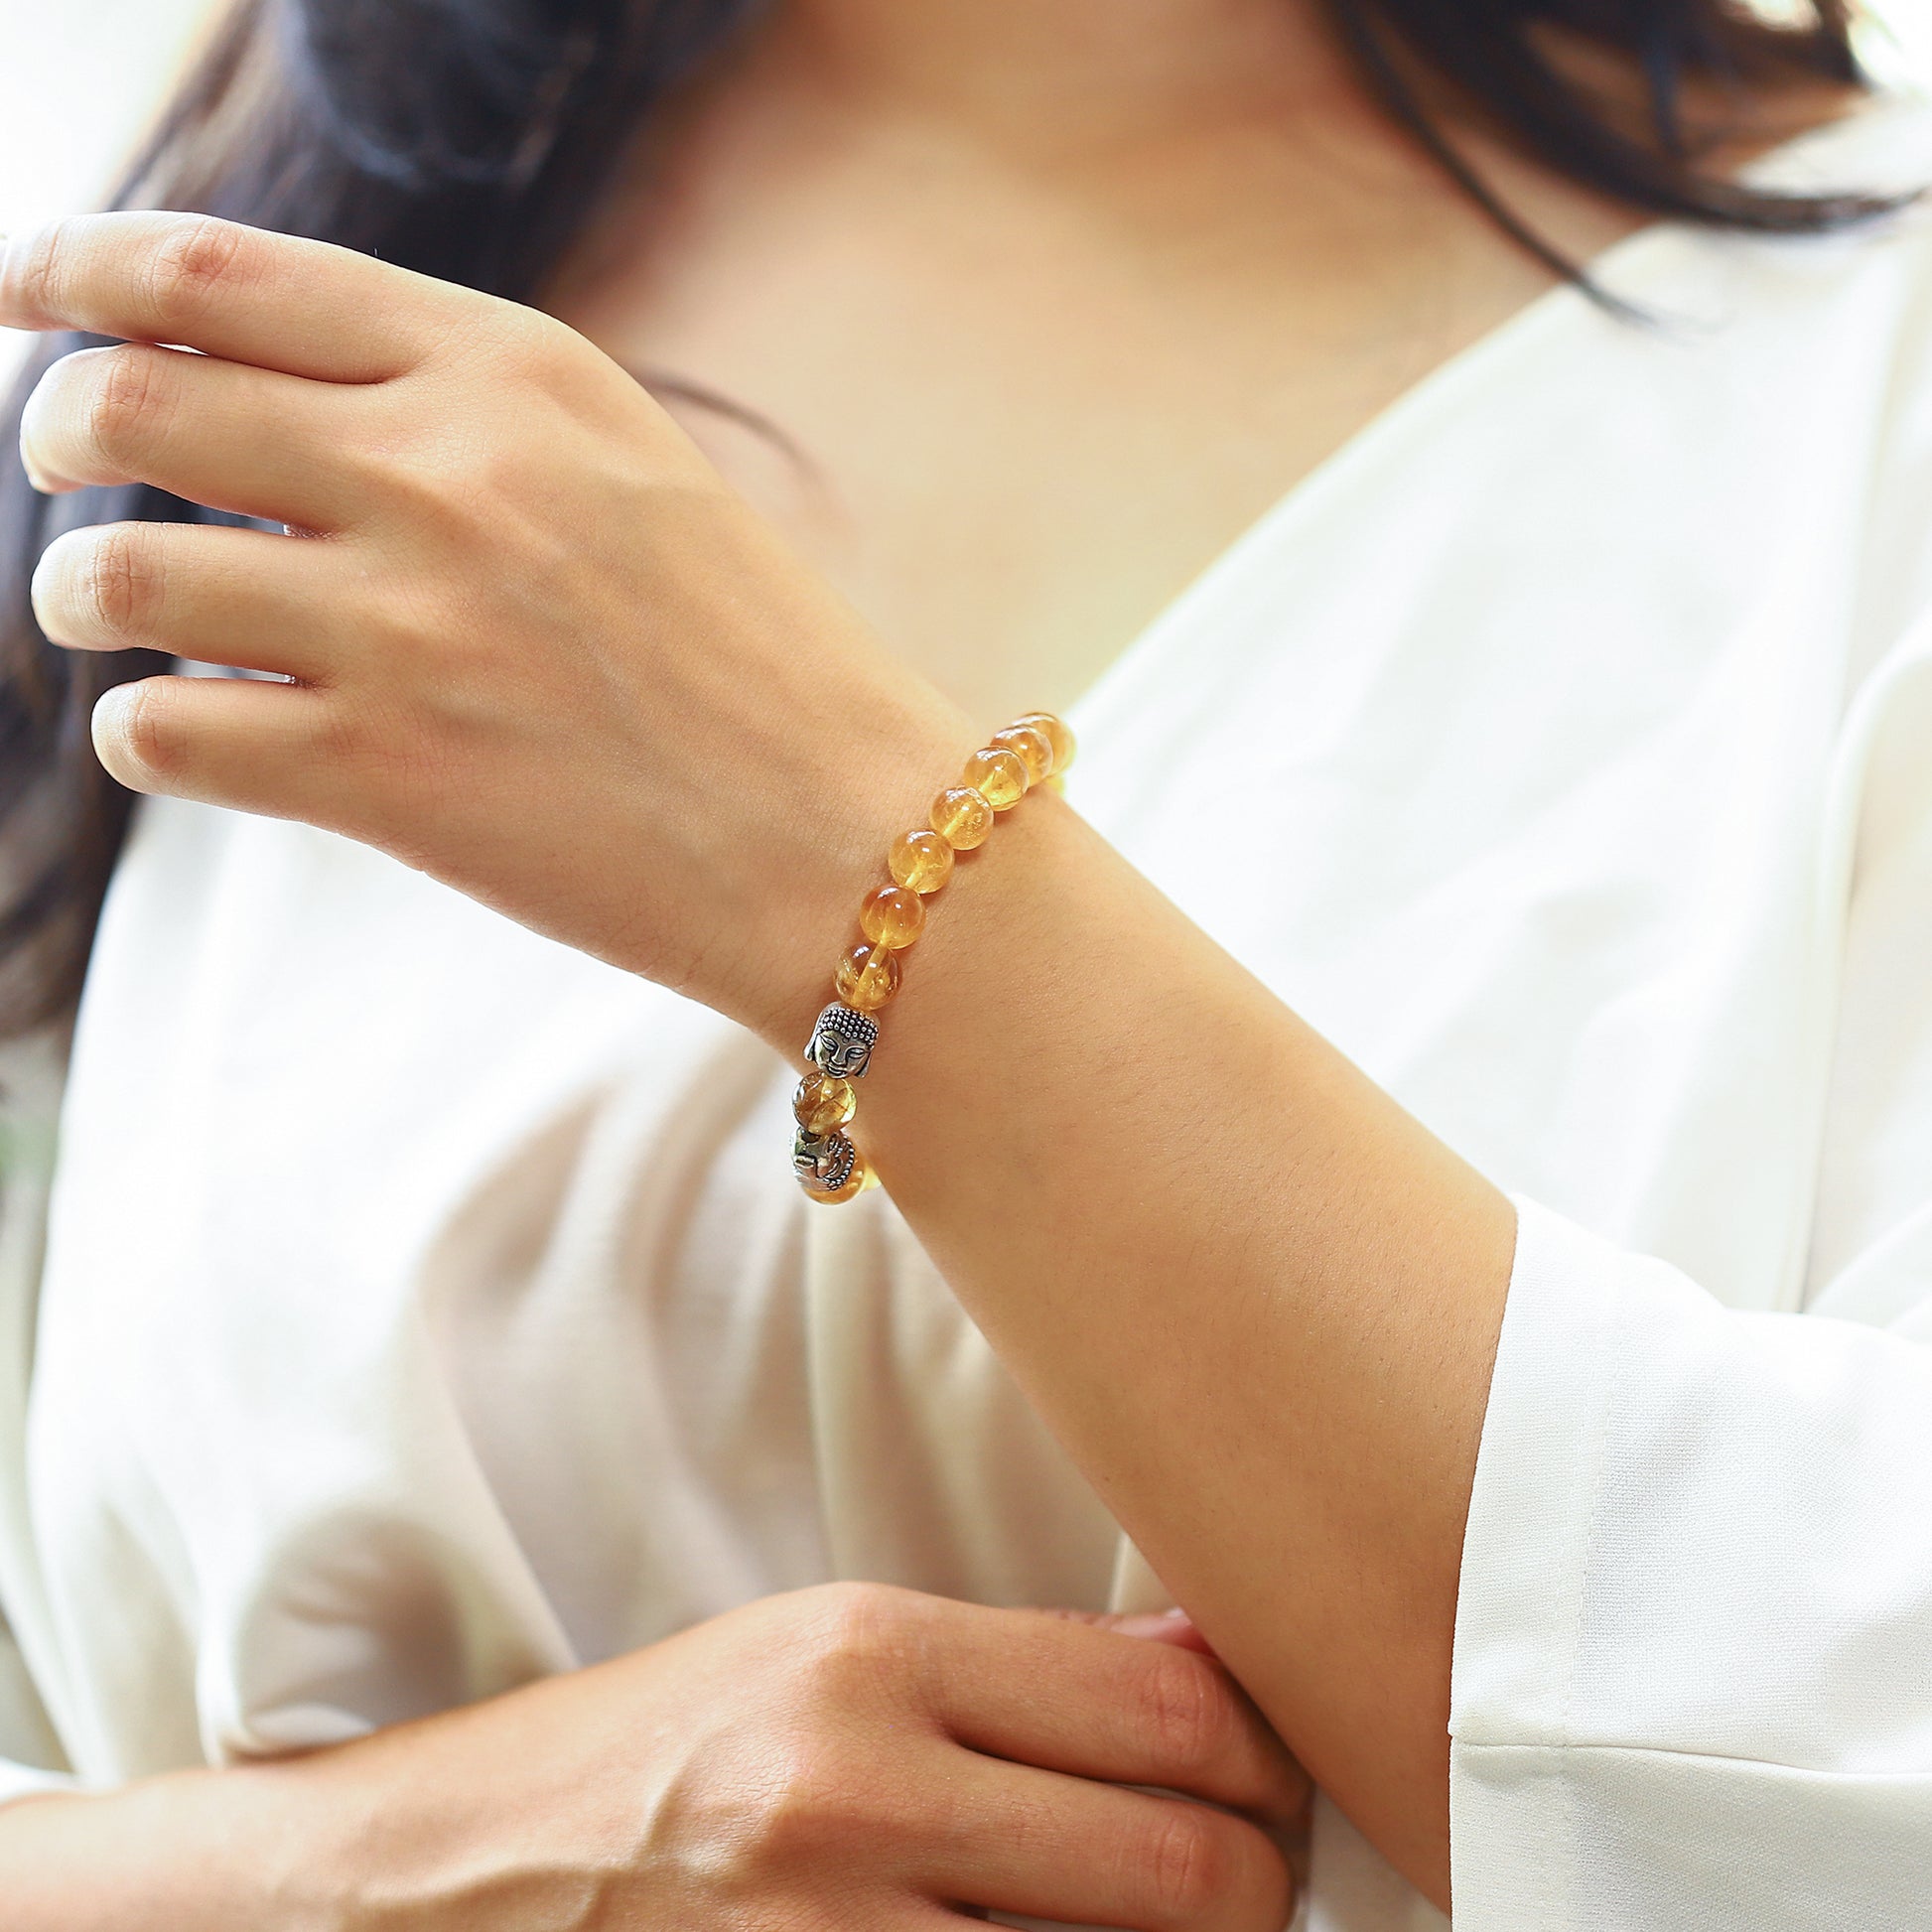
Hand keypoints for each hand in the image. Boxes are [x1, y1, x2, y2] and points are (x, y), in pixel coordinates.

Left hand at [4, 214, 970, 1041]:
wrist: (860, 838)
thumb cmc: (764, 664)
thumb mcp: (632, 476)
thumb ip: (467, 419)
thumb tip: (265, 413)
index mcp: (514, 372)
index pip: (219, 272)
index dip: (80, 270)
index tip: (28, 291)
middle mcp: (445, 476)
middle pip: (126, 399)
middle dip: (56, 431)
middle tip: (65, 476)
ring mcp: (410, 629)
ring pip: (110, 575)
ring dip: (81, 599)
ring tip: (121, 625)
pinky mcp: (389, 780)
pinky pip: (160, 734)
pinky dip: (150, 734)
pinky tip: (210, 739)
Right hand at [111, 1582, 1299, 1930]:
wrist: (452, 1875)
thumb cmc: (659, 1747)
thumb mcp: (829, 1649)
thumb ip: (1021, 1667)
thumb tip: (1205, 1670)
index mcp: (877, 1652)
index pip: (1175, 1704)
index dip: (1265, 1759)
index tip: (1269, 1782)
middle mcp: (859, 1787)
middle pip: (1190, 1865)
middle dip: (1258, 1885)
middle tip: (1245, 1880)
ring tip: (1153, 1926)